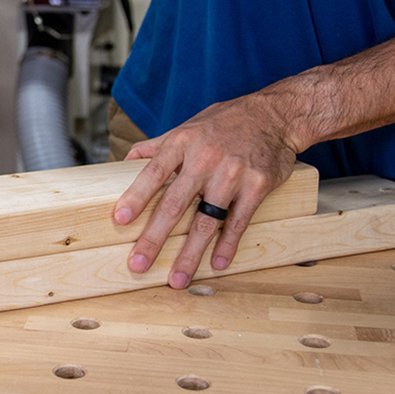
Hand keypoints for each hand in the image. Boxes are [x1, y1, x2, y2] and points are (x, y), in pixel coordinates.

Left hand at [113, 94, 298, 288]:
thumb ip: (156, 146)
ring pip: (206, 220)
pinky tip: (216, 263)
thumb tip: (125, 161)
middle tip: (139, 264)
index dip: (136, 197)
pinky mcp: (258, 185)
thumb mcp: (186, 127)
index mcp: (181, 143)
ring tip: (177, 279)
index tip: (120, 220)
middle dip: (154, 237)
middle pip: (175, 204)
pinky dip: (227, 244)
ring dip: (190, 253)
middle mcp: (205, 158)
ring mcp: (232, 173)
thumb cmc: (223, 123)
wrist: (274, 114)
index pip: (153, 173)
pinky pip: (238, 220)